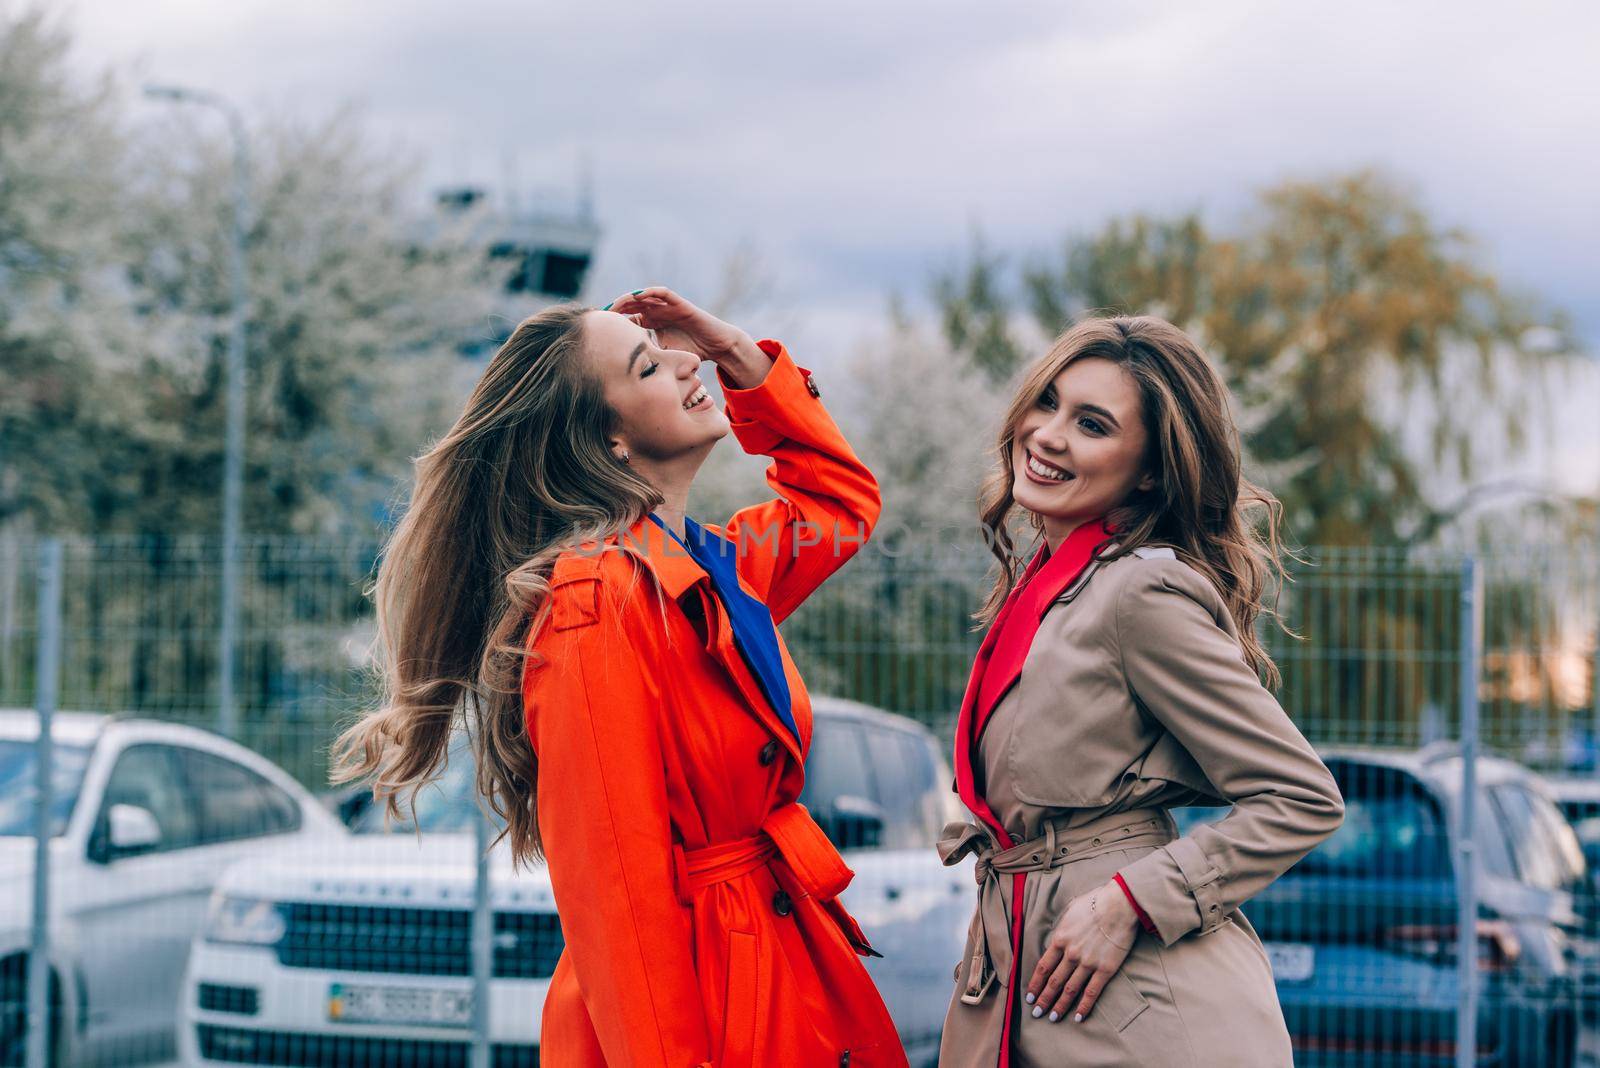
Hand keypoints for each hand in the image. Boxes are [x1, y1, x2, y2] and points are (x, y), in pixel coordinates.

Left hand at [604, 287, 753, 367]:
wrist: (715, 346)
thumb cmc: (691, 352)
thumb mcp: (663, 356)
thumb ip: (649, 357)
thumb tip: (628, 373)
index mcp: (651, 323)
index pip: (628, 317)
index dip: (615, 320)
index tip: (600, 327)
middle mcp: (657, 312)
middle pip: (632, 305)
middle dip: (617, 308)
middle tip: (602, 314)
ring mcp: (667, 306)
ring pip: (643, 297)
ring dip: (629, 298)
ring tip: (615, 304)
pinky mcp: (678, 303)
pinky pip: (662, 293)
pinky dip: (650, 292)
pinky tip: (637, 296)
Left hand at [1025, 882, 1140, 1022]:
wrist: (1119, 905)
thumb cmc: (1095, 902)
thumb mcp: (1070, 911)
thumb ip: (1063, 927)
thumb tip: (1058, 934)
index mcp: (1060, 939)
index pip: (1043, 966)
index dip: (1035, 983)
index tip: (1029, 995)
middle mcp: (1071, 954)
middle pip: (1054, 981)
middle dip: (1043, 999)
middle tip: (1036, 1012)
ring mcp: (1088, 963)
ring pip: (1070, 989)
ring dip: (1059, 1005)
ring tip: (1052, 1018)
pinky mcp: (1105, 969)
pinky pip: (1092, 991)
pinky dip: (1083, 1006)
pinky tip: (1078, 1017)